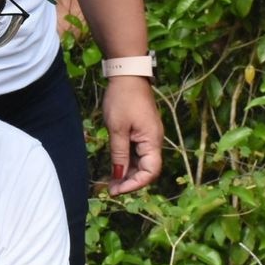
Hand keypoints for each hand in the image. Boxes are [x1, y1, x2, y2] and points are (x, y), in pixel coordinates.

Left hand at [102, 74, 163, 194]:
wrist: (127, 75)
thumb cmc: (123, 99)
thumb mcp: (117, 129)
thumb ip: (119, 154)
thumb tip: (119, 176)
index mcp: (152, 141)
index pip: (151, 171)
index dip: (135, 184)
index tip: (117, 190)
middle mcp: (154, 141)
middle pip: (146, 170)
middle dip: (130, 182)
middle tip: (110, 189)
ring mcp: (148, 136)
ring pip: (141, 162)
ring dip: (127, 174)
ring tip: (110, 182)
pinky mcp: (141, 132)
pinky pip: (136, 153)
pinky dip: (126, 162)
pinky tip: (114, 168)